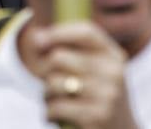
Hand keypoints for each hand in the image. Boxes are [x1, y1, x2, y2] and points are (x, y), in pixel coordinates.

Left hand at [22, 21, 138, 128]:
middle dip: (45, 70)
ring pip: (53, 82)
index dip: (58, 32)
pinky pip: (54, 107)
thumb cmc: (97, 95)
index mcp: (115, 56)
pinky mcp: (96, 117)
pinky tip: (56, 115)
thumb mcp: (96, 69)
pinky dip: (48, 112)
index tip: (37, 39)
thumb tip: (36, 37)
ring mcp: (107, 96)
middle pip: (59, 57)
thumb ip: (71, 49)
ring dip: (46, 94)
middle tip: (52, 83)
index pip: (86, 32)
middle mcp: (114, 73)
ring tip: (57, 100)